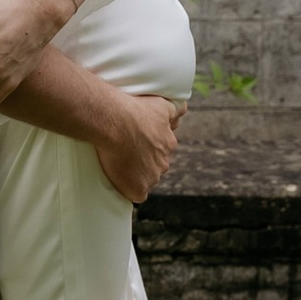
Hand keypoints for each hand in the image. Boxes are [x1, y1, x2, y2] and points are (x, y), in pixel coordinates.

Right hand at [93, 92, 182, 206]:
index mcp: (169, 145)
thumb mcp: (160, 104)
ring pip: (145, 180)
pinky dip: (128, 189)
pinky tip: (119, 179)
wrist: (114, 122)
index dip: (147, 148)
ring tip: (117, 163)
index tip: (134, 142)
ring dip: (135, 175)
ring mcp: (151, 178)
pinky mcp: (137, 189)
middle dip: (143, 163)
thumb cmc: (134, 110)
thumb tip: (185, 107)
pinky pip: (135, 194)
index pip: (161, 151)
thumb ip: (175, 109)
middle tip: (124, 152)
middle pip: (154, 167)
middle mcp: (163, 164)